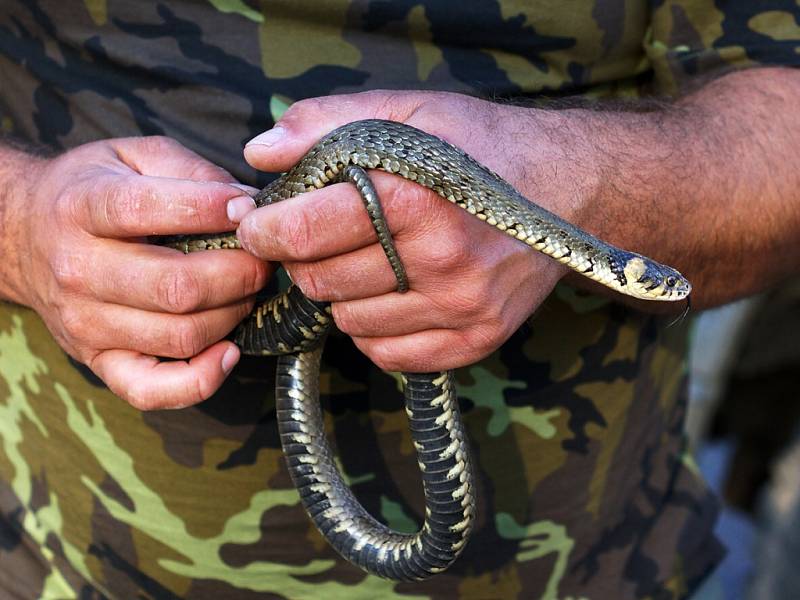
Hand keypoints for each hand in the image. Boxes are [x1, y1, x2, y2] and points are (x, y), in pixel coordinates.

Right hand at [4, 137, 267, 408]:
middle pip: (177, 288)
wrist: (25, 235)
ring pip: (180, 335)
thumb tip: (248, 204)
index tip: (249, 208)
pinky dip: (201, 380)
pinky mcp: (98, 360)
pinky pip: (152, 390)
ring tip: (247, 291)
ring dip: (233, 315)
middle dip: (240, 274)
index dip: (211, 209)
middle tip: (262, 259)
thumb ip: (189, 171)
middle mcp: (78, 269)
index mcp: (82, 207)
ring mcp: (85, 322)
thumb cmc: (95, 191)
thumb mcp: (134, 156)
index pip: (147, 211)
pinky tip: (229, 351)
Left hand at [235, 91, 591, 371]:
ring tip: (368, 260)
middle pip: (321, 283)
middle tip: (320, 237)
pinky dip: (374, 329)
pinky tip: (392, 294)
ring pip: (349, 322)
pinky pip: (388, 354)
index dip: (266, 231)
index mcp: (417, 198)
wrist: (568, 189)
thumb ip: (328, 121)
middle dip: (304, 260)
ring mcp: (463, 307)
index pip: (306, 233)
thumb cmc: (482, 146)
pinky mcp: (477, 339)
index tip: (259, 225)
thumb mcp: (409, 112)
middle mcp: (442, 260)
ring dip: (341, 294)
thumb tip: (259, 152)